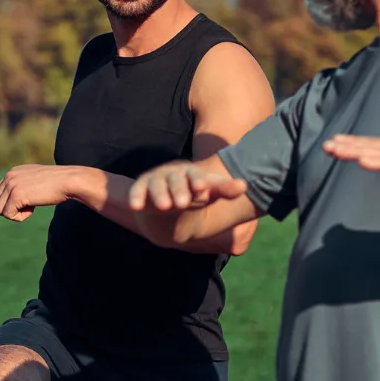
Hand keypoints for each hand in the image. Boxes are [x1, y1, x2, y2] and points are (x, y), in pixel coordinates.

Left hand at [0, 164, 73, 221]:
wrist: (69, 181)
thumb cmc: (58, 182)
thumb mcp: (36, 180)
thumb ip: (23, 185)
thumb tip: (15, 200)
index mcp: (13, 172)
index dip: (11, 203)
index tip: (28, 200)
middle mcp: (9, 176)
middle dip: (12, 209)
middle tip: (30, 206)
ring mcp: (12, 185)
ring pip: (0, 210)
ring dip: (15, 213)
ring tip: (31, 208)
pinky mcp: (16, 196)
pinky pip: (9, 215)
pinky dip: (21, 217)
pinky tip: (33, 209)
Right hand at [128, 162, 247, 212]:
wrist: (172, 199)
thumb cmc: (195, 193)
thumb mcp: (211, 192)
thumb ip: (225, 189)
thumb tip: (244, 186)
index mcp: (192, 173)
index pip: (196, 176)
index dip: (199, 181)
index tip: (203, 188)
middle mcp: (173, 174)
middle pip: (176, 181)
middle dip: (179, 191)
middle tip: (183, 203)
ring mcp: (156, 181)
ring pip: (157, 187)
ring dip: (160, 195)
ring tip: (165, 206)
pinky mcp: (141, 189)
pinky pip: (137, 192)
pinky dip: (135, 198)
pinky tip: (135, 206)